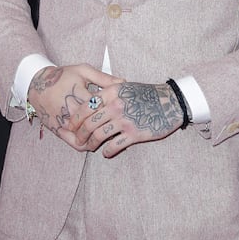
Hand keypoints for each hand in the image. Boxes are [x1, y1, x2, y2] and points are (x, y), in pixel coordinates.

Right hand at [27, 64, 116, 144]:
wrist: (38, 84)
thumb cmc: (64, 75)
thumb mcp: (83, 71)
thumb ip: (103, 78)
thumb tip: (123, 83)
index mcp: (78, 92)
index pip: (101, 105)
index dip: (113, 109)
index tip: (122, 110)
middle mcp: (70, 109)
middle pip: (94, 123)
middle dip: (108, 124)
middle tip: (119, 123)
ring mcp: (64, 122)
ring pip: (87, 136)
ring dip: (98, 136)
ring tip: (108, 132)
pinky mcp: (58, 131)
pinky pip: (75, 143)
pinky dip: (86, 144)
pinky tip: (94, 140)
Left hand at [69, 79, 183, 157]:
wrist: (169, 102)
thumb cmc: (145, 94)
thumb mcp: (124, 87)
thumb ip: (107, 93)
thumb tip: (89, 103)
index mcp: (111, 91)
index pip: (86, 106)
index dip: (75, 118)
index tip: (69, 125)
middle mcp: (115, 105)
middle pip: (89, 123)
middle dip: (79, 134)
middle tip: (76, 140)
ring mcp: (124, 120)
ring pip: (98, 135)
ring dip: (90, 144)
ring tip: (89, 147)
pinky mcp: (134, 134)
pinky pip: (114, 146)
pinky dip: (107, 151)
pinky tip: (105, 152)